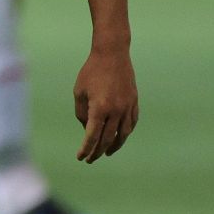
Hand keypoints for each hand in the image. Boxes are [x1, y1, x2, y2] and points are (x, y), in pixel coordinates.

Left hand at [73, 44, 137, 161]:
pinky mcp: (134, 102)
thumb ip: (82, 113)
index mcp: (99, 109)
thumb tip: (88, 129)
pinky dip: (125, 133)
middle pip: (107, 139)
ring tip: (106, 152)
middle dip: (98, 151)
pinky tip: (119, 137)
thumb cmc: (91, 72)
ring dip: (114, 146)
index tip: (81, 157)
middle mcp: (116, 111)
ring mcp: (127, 107)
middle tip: (91, 159)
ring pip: (122, 134)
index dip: (86, 149)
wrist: (112, 54)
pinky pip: (131, 123)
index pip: (92, 136)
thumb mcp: (79, 92)